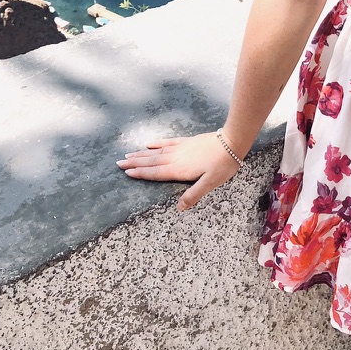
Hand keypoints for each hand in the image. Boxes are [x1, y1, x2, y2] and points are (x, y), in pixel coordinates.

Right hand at [116, 131, 240, 210]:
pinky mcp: (186, 141)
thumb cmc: (222, 165)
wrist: (231, 142)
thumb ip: (193, 195)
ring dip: (141, 154)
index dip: (141, 173)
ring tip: (128, 154)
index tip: (126, 172)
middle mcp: (176, 157)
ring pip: (156, 151)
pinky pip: (167, 142)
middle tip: (119, 163)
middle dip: (135, 163)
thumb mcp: (210, 183)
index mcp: (179, 169)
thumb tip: (179, 208)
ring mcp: (180, 148)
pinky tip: (149, 143)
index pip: (156, 172)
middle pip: (151, 161)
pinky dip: (156, 143)